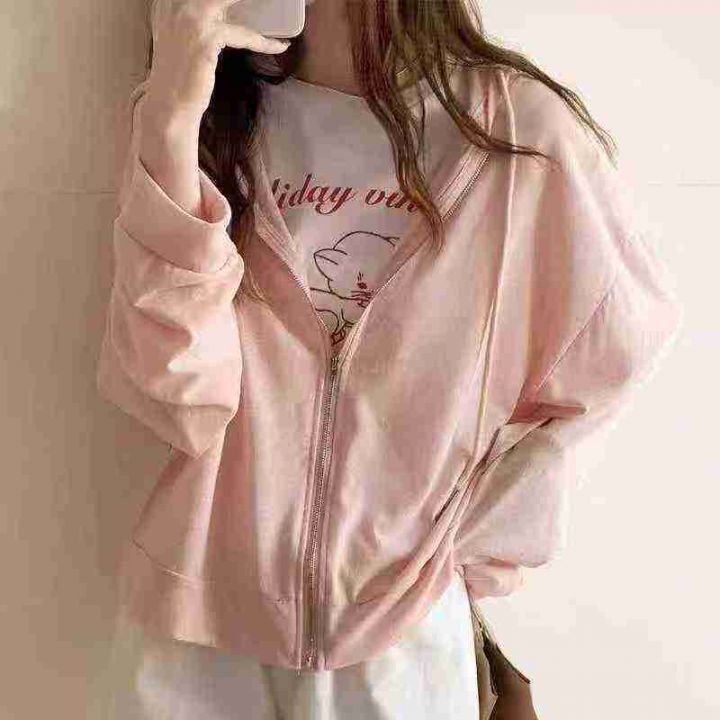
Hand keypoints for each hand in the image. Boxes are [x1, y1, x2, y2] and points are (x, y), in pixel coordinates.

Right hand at [144, 0, 290, 124]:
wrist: (170, 104)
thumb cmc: (180, 76)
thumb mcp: (183, 38)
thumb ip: (198, 20)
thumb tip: (225, 13)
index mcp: (168, 1)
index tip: (240, 3)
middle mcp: (175, 2)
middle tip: (265, 2)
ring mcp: (190, 18)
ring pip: (231, 0)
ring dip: (255, 2)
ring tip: (276, 5)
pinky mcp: (206, 37)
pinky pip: (244, 34)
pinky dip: (265, 42)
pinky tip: (280, 46)